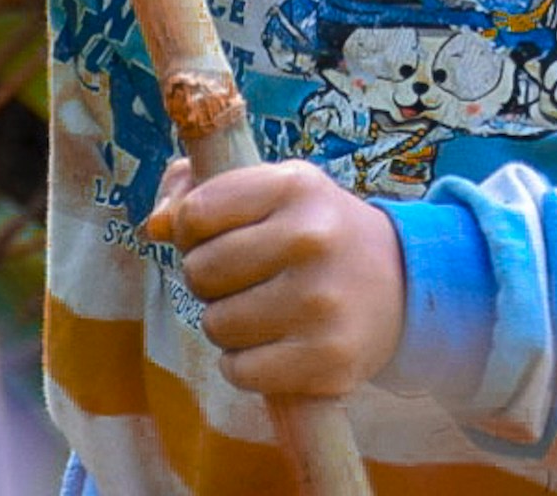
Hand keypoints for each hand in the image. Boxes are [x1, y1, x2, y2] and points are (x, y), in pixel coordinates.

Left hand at [144, 157, 405, 396]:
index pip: (195, 213)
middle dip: (210, 280)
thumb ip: (197, 191)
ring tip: (264, 311)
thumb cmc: (317, 233)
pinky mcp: (328, 359)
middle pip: (200, 271)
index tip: (219, 235)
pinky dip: (246, 365)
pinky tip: (275, 345)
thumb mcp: (272, 191)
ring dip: (227, 325)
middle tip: (246, 278)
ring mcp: (322, 302)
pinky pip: (241, 370)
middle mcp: (312, 238)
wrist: (403, 285)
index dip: (192, 231)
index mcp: (294, 186)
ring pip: (217, 325)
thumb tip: (153, 226)